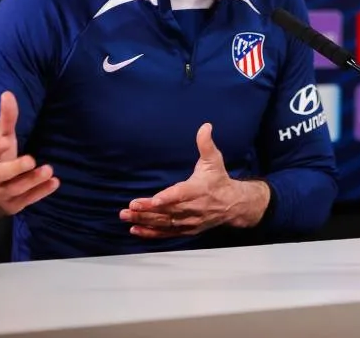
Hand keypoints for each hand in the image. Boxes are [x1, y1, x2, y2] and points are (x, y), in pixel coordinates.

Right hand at [0, 91, 58, 227]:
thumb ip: (5, 120)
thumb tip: (8, 94)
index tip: (5, 140)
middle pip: (1, 174)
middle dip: (15, 168)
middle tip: (31, 160)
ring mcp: (2, 194)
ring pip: (17, 189)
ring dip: (33, 180)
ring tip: (49, 170)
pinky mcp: (14, 205)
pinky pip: (28, 200)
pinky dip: (41, 192)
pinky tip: (55, 183)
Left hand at [121, 123, 269, 238]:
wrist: (233, 204)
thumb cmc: (219, 180)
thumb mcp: (214, 160)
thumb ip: (206, 144)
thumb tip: (205, 126)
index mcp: (198, 189)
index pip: (181, 195)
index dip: (168, 198)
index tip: (154, 200)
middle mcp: (193, 208)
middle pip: (167, 211)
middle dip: (147, 211)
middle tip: (128, 208)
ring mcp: (189, 221)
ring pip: (164, 223)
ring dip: (144, 221)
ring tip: (126, 217)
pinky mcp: (186, 230)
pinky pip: (166, 234)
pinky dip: (151, 233)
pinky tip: (135, 229)